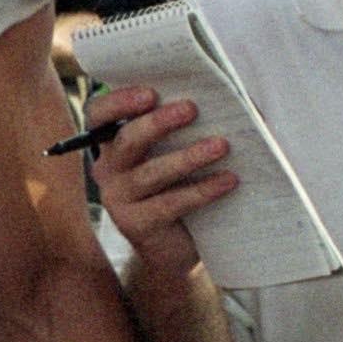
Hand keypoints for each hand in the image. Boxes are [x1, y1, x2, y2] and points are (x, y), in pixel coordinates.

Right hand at [85, 83, 233, 280]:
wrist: (173, 249)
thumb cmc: (180, 186)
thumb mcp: (179, 151)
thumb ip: (195, 124)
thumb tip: (243, 102)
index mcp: (113, 142)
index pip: (99, 113)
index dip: (119, 100)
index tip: (151, 92)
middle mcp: (108, 168)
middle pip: (127, 141)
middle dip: (158, 123)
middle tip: (192, 109)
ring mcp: (118, 199)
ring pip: (150, 173)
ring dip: (188, 157)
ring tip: (221, 145)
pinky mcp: (136, 225)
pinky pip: (170, 204)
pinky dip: (202, 190)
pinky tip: (228, 180)